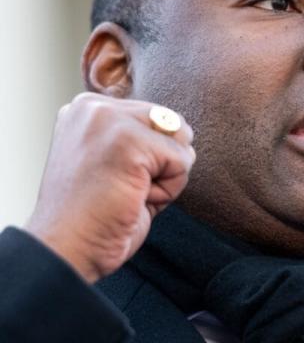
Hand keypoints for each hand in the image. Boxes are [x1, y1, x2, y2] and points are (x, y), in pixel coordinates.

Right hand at [24, 92, 195, 283]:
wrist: (68, 249)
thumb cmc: (95, 215)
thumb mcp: (116, 162)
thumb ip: (142, 137)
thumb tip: (183, 129)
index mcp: (88, 109)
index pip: (159, 118)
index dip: (152, 158)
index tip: (113, 179)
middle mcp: (95, 107)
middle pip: (175, 125)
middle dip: (162, 165)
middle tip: (123, 189)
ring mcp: (109, 120)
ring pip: (180, 142)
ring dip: (165, 178)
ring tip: (127, 193)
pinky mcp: (128, 141)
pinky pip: (182, 161)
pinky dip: (167, 190)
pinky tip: (133, 200)